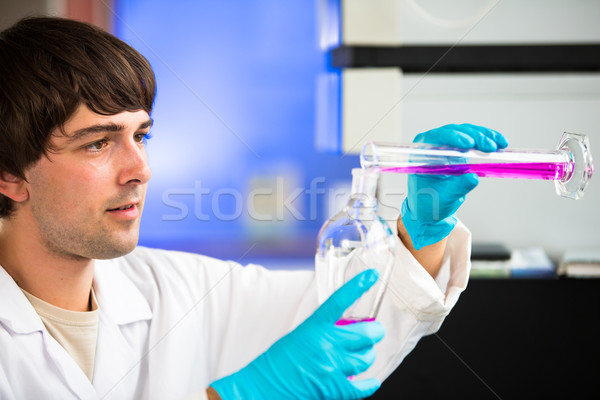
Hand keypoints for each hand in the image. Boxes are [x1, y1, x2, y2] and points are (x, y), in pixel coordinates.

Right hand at [210, 269, 385, 399]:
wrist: (262, 388)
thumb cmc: (277, 362)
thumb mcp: (299, 336)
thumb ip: (322, 331)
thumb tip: (346, 330)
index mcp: (314, 326)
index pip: (340, 300)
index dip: (358, 285)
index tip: (372, 275)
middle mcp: (326, 344)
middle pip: (366, 334)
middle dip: (375, 332)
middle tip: (376, 332)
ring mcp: (331, 367)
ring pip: (366, 359)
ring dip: (367, 356)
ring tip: (363, 356)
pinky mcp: (334, 389)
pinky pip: (362, 386)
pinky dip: (369, 384)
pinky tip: (370, 381)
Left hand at [401, 124, 507, 249]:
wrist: (430, 207)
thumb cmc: (429, 202)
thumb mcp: (443, 197)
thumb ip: (457, 187)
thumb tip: (473, 177)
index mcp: (420, 154)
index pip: (436, 138)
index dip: (453, 137)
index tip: (469, 143)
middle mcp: (432, 145)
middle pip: (454, 132)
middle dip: (474, 137)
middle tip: (490, 147)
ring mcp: (445, 145)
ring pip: (466, 133)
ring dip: (484, 136)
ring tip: (499, 145)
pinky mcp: (458, 148)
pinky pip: (474, 139)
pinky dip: (487, 140)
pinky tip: (500, 143)